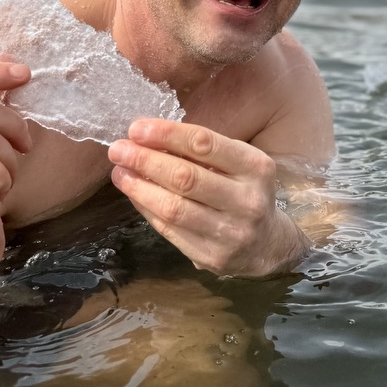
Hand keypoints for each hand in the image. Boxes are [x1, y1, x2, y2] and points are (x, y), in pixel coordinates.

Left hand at [108, 119, 310, 277]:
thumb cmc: (244, 191)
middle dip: (145, 160)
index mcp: (256, 168)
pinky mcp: (212, 257)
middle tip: (118, 149)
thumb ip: (200, 151)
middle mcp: (247, 201)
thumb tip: (147, 137)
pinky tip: (134, 193)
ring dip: (140, 188)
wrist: (268, 244)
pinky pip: (170, 231)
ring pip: (174, 208)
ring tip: (119, 172)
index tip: (136, 129)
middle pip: (186, 177)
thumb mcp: (238, 163)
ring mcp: (230, 233)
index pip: (205, 144)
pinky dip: (147, 209)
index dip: (166, 134)